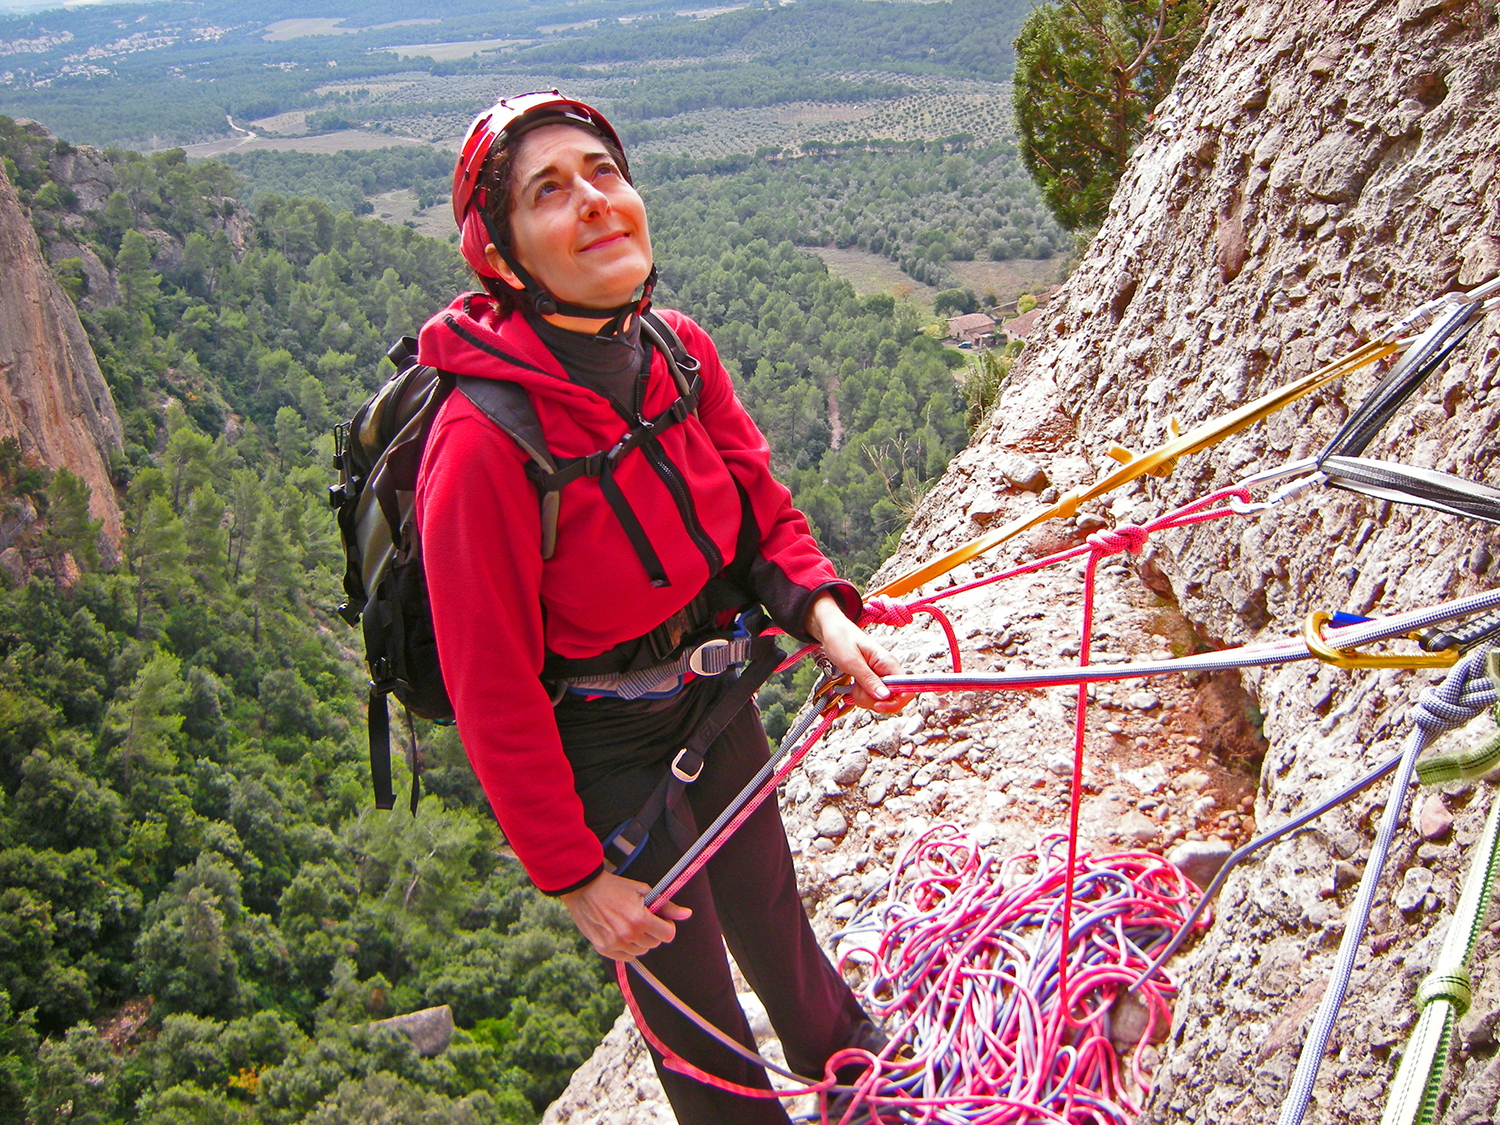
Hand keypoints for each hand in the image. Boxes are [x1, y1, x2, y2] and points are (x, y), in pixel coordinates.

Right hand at [561, 871, 691, 960]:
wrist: (584, 889)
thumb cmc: (616, 887)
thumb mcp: (643, 890)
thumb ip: (666, 905)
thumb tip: (688, 914)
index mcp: (640, 919)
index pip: (667, 935)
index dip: (667, 926)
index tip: (660, 919)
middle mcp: (628, 935)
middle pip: (655, 944)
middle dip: (653, 932)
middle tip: (642, 918)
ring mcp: (615, 944)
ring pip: (641, 951)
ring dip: (640, 940)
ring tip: (629, 923)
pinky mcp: (604, 949)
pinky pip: (626, 957)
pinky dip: (627, 947)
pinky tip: (620, 932)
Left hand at [804, 593, 912, 713]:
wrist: (830, 630)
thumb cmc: (840, 639)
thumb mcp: (852, 662)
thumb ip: (868, 680)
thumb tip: (885, 696)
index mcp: (888, 663)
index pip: (907, 689)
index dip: (895, 702)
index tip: (877, 705)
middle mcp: (888, 670)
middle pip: (893, 698)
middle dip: (874, 701)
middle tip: (858, 691)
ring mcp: (880, 675)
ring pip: (881, 700)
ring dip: (865, 698)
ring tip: (854, 685)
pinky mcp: (872, 679)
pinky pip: (872, 695)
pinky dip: (862, 696)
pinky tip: (854, 687)